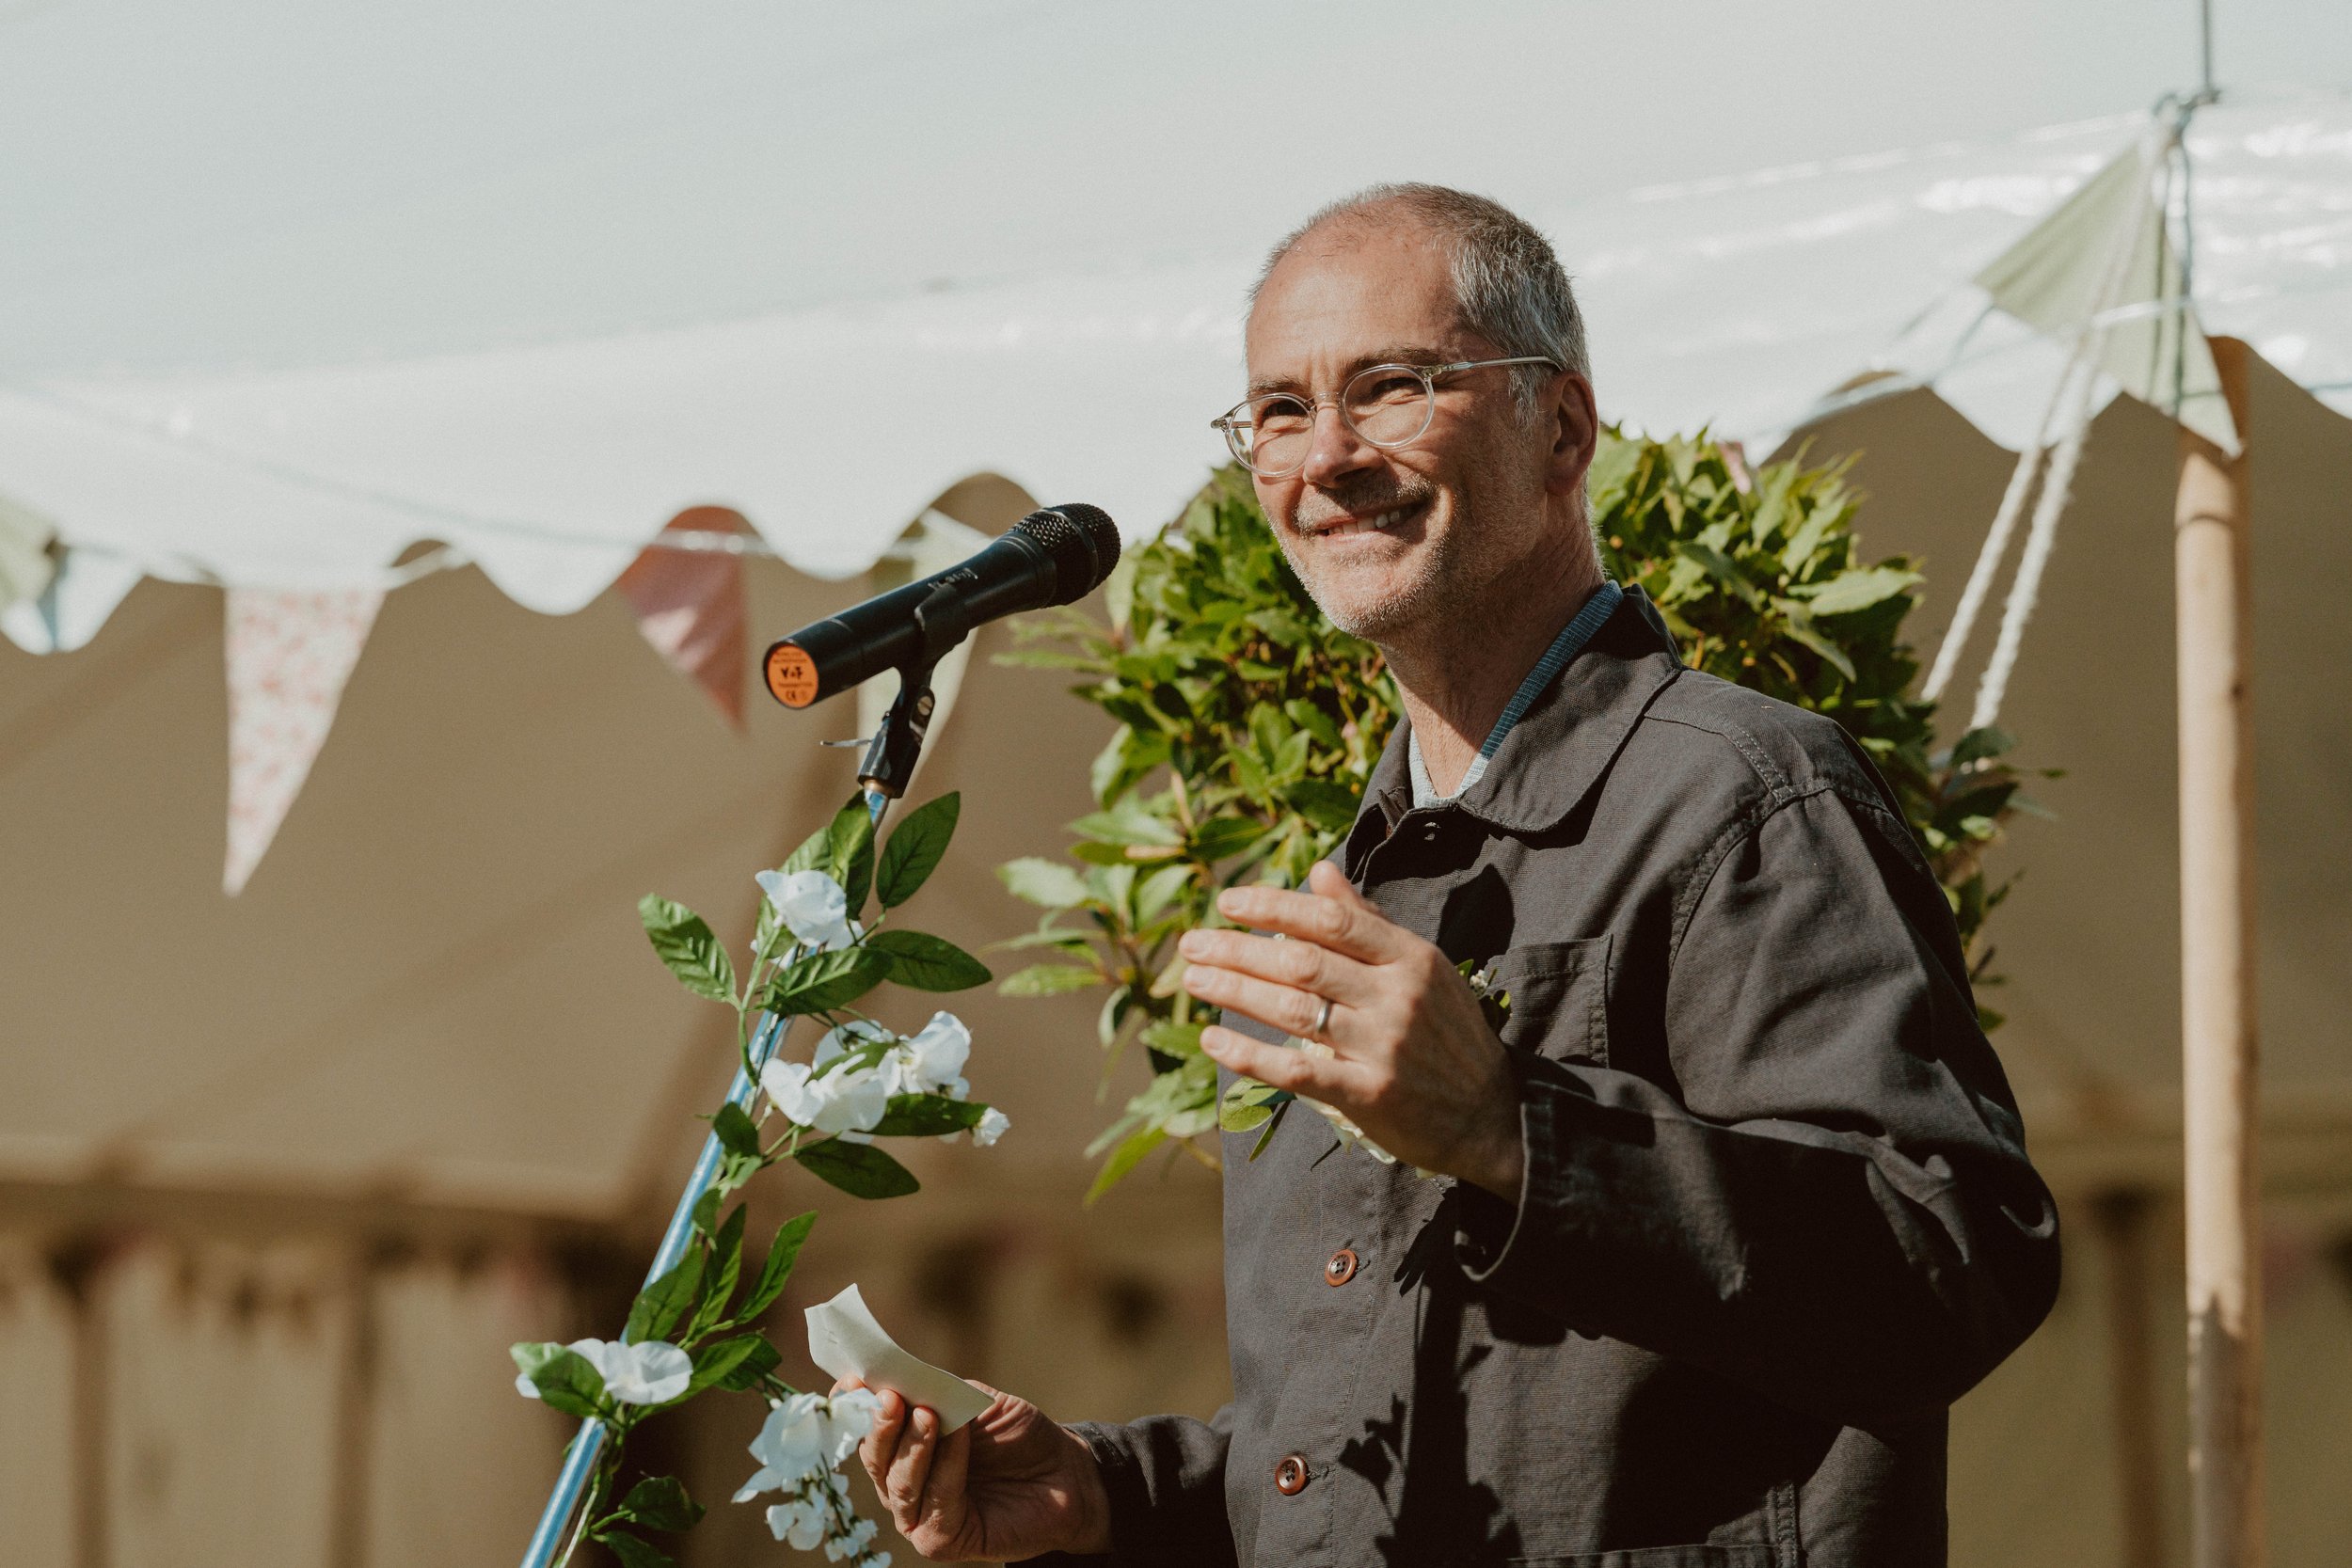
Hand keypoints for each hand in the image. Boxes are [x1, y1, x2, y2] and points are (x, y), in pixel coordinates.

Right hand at [846, 1378, 1111, 1560]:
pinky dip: (946, 1466)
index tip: (853, 1379)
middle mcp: (903, 1484)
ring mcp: (919, 1516)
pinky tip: (958, 1437)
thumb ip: (936, 1391)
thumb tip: (896, 1375)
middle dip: (880, 1426)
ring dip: (913, 1446)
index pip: (864, 1429)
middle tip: (890, 1398)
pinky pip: (935, 1503)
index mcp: (902, 1447)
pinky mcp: (941, 1541)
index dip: (853, 1404)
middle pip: (874, 1458)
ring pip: (899, 1484)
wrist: (1065, 1473)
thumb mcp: (974, 1400)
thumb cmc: (1016, 1435)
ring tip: (927, 1413)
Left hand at [1179, 860, 1524, 1197]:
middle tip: (1191, 943)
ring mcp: (1383, 1046)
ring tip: (1193, 978)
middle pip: (1302, 962)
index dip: (1274, 907)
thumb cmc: (1447, 1034)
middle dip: (1238, 949)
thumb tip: (1319, 872)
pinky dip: (1250, 1054)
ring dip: (1234, 990)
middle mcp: (1397, 996)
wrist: (1491, 1115)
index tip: (1227, 901)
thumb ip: (1368, 921)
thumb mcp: (1422, 967)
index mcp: (1410, 957)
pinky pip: (1297, 1071)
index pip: (1331, 921)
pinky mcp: (1370, 1095)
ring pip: (1294, 1010)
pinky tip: (1213, 1039)